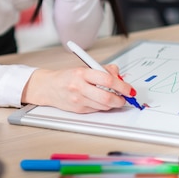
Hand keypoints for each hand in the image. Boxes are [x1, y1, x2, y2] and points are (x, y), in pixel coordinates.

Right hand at [21, 65, 135, 113]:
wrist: (48, 87)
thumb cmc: (66, 77)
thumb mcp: (83, 68)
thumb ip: (102, 70)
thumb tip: (119, 76)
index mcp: (81, 73)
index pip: (107, 79)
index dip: (122, 86)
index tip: (129, 89)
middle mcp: (79, 87)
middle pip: (107, 97)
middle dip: (120, 99)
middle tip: (125, 97)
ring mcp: (79, 100)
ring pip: (104, 106)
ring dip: (113, 103)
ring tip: (114, 98)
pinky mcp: (79, 110)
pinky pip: (97, 109)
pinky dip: (103, 106)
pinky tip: (100, 100)